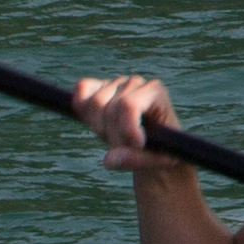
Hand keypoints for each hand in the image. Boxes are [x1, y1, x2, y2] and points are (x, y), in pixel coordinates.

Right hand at [72, 74, 187, 179]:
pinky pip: (82, 88)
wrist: (152, 144)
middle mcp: (135, 83)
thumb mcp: (157, 160)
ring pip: (94, 103)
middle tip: (125, 148)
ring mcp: (115, 84)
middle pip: (109, 109)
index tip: (137, 145)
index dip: (126, 128)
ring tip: (114, 138)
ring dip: (99, 128)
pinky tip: (95, 124)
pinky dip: (82, 107)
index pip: (129, 104)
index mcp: (155, 92)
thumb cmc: (161, 150)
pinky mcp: (98, 87)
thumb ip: (136, 160)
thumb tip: (109, 159)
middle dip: (113, 137)